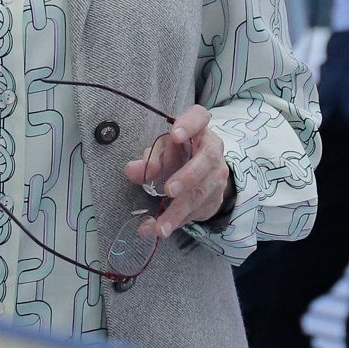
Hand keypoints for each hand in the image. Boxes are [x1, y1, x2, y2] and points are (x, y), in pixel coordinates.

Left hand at [124, 104, 234, 239]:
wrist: (203, 174)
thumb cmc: (179, 154)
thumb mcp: (162, 152)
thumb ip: (148, 159)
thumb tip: (132, 170)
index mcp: (198, 130)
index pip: (199, 117)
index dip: (189, 124)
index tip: (175, 135)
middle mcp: (212, 151)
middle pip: (206, 160)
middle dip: (187, 176)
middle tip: (168, 190)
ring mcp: (216, 176)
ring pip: (201, 193)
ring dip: (178, 211)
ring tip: (159, 227)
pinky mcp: (214, 198)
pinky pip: (196, 212)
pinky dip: (175, 223)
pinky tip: (157, 230)